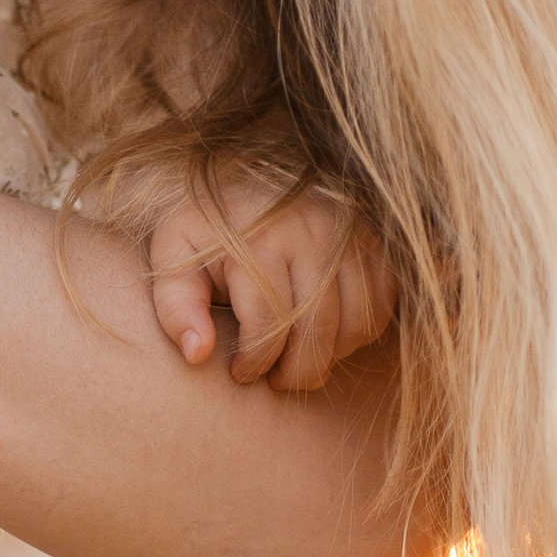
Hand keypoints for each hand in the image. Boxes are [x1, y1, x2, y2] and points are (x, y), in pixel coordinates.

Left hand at [148, 172, 398, 392]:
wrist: (245, 177)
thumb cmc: (205, 226)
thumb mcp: (173, 257)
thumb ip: (175, 307)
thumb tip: (198, 353)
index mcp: (261, 239)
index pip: (269, 327)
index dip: (254, 364)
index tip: (240, 372)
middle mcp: (314, 231)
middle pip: (318, 332)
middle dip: (296, 373)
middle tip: (276, 379)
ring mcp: (352, 233)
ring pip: (357, 324)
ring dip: (330, 356)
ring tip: (299, 359)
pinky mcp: (375, 239)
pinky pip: (382, 305)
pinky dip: (360, 332)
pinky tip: (328, 334)